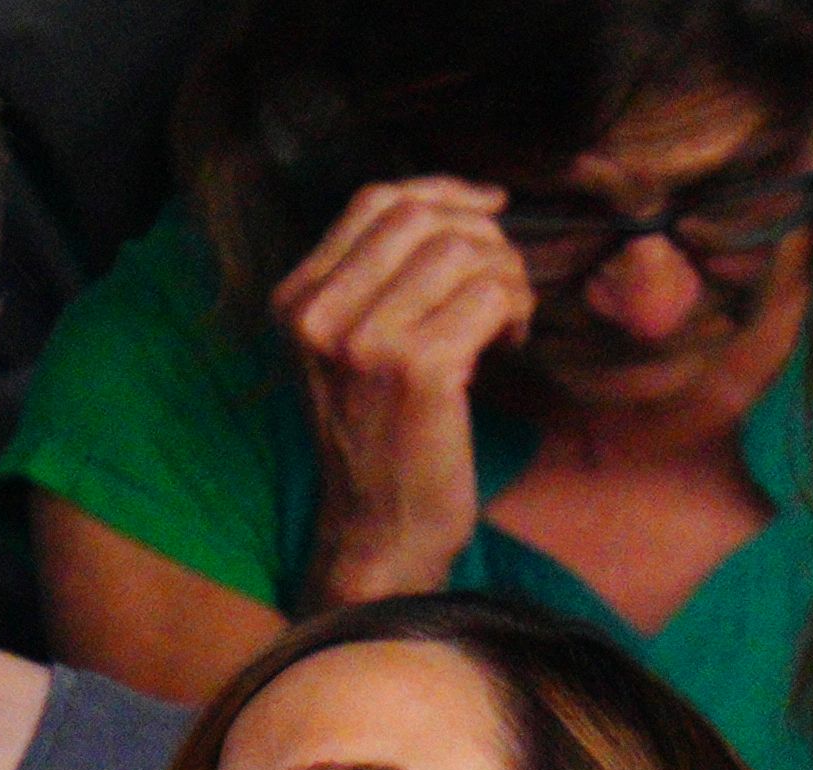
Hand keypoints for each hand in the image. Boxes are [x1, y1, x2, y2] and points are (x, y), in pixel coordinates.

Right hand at [273, 178, 533, 607]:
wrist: (380, 536)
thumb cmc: (383, 443)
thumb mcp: (352, 350)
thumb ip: (380, 280)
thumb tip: (465, 205)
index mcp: (297, 302)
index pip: (375, 201)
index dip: (443, 191)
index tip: (489, 209)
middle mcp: (320, 316)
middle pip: (422, 219)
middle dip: (483, 238)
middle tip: (504, 286)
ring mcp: (365, 342)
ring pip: (462, 252)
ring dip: (506, 277)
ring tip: (508, 322)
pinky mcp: (417, 370)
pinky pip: (489, 296)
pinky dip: (515, 311)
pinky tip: (511, 345)